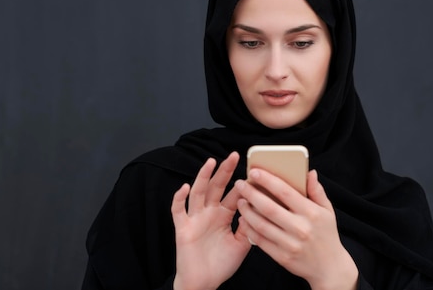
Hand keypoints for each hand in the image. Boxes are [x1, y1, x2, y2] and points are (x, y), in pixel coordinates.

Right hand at [171, 152, 251, 289]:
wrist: (203, 283)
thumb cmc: (221, 265)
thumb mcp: (241, 245)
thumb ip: (248, 228)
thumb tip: (255, 209)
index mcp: (223, 216)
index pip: (234, 195)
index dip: (242, 184)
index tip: (253, 171)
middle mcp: (209, 213)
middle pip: (216, 187)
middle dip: (225, 171)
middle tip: (234, 155)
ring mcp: (195, 219)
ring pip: (198, 193)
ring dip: (203, 177)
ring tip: (211, 162)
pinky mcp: (183, 228)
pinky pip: (178, 210)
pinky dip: (179, 198)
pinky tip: (185, 187)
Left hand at [235, 169, 358, 289]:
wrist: (330, 267)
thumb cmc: (326, 234)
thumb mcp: (327, 210)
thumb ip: (317, 191)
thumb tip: (309, 172)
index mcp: (311, 213)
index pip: (285, 192)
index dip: (268, 181)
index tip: (254, 172)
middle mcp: (301, 228)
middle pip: (269, 208)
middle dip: (251, 194)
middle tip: (240, 184)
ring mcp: (291, 244)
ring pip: (262, 225)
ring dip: (247, 212)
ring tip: (240, 201)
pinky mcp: (282, 257)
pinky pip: (261, 241)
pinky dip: (250, 229)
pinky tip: (244, 220)